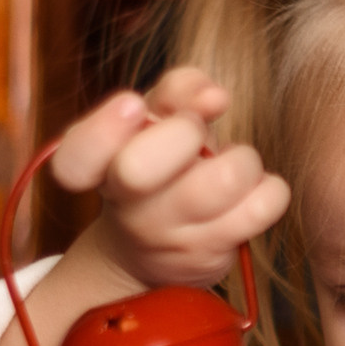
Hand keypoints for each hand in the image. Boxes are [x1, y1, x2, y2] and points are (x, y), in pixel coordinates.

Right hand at [0, 67, 291, 345]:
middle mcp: (127, 208)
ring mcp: (170, 237)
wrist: (150, 251)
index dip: (104, 127)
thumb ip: (176, 90)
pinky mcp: (213, 254)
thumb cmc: (158, 165)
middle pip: (138, 170)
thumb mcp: (153, 120)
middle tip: (195, 131)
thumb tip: (214, 97)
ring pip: (225, 179)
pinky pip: (264, 205)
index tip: (133, 105)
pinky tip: (250, 192)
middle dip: (183, 130)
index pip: (75, 159)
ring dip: (241, 158)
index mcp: (99, 168)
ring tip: (231, 165)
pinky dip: (269, 188)